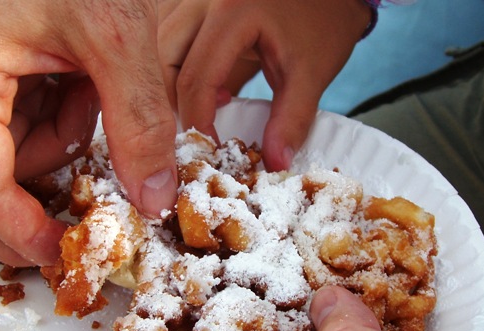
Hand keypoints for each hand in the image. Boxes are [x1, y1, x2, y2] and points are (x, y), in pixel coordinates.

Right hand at [0, 0, 176, 266]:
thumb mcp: (120, 37)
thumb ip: (139, 122)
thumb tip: (153, 200)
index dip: (16, 231)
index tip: (63, 255)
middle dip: (13, 223)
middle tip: (69, 241)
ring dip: (47, 170)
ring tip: (87, 120)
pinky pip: (18, 139)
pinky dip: (55, 139)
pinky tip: (80, 101)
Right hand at [157, 0, 370, 170]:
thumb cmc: (324, 23)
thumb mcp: (311, 75)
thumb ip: (291, 120)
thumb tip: (274, 162)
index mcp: (232, 12)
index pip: (195, 77)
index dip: (199, 121)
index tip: (211, 151)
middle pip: (163, 60)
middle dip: (174, 103)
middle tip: (199, 133)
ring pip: (159, 49)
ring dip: (172, 86)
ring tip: (206, 109)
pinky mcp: (197, 5)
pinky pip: (170, 41)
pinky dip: (178, 70)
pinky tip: (212, 88)